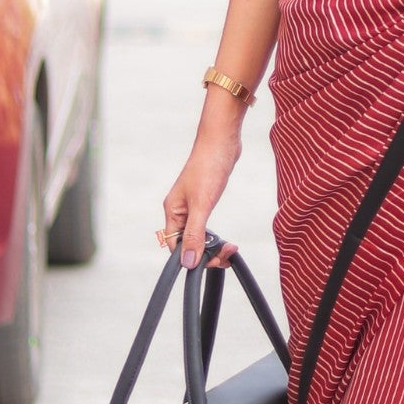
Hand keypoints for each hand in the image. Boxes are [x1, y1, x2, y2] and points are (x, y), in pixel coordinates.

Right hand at [160, 120, 241, 267]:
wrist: (222, 141)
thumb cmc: (209, 167)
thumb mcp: (202, 205)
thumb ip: (195, 234)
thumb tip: (188, 262)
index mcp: (173, 211)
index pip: (175, 246)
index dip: (192, 257)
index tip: (215, 259)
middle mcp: (179, 210)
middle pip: (187, 244)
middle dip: (207, 252)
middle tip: (228, 253)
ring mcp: (191, 206)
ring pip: (198, 236)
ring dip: (213, 245)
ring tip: (231, 247)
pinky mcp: (204, 200)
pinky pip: (205, 226)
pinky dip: (216, 236)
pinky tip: (226, 237)